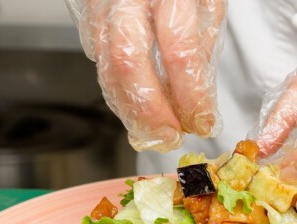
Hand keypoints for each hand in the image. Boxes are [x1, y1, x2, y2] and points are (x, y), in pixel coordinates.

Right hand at [67, 0, 224, 151]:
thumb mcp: (208, 1)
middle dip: (150, 110)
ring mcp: (103, 2)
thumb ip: (202, 48)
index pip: (179, 49)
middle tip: (170, 137)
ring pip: (106, 65)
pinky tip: (136, 103)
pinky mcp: (88, 11)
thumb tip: (199, 106)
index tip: (203, 121)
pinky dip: (117, 88)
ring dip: (130, 108)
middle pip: (129, 61)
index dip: (190, 94)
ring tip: (155, 131)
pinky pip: (97, 57)